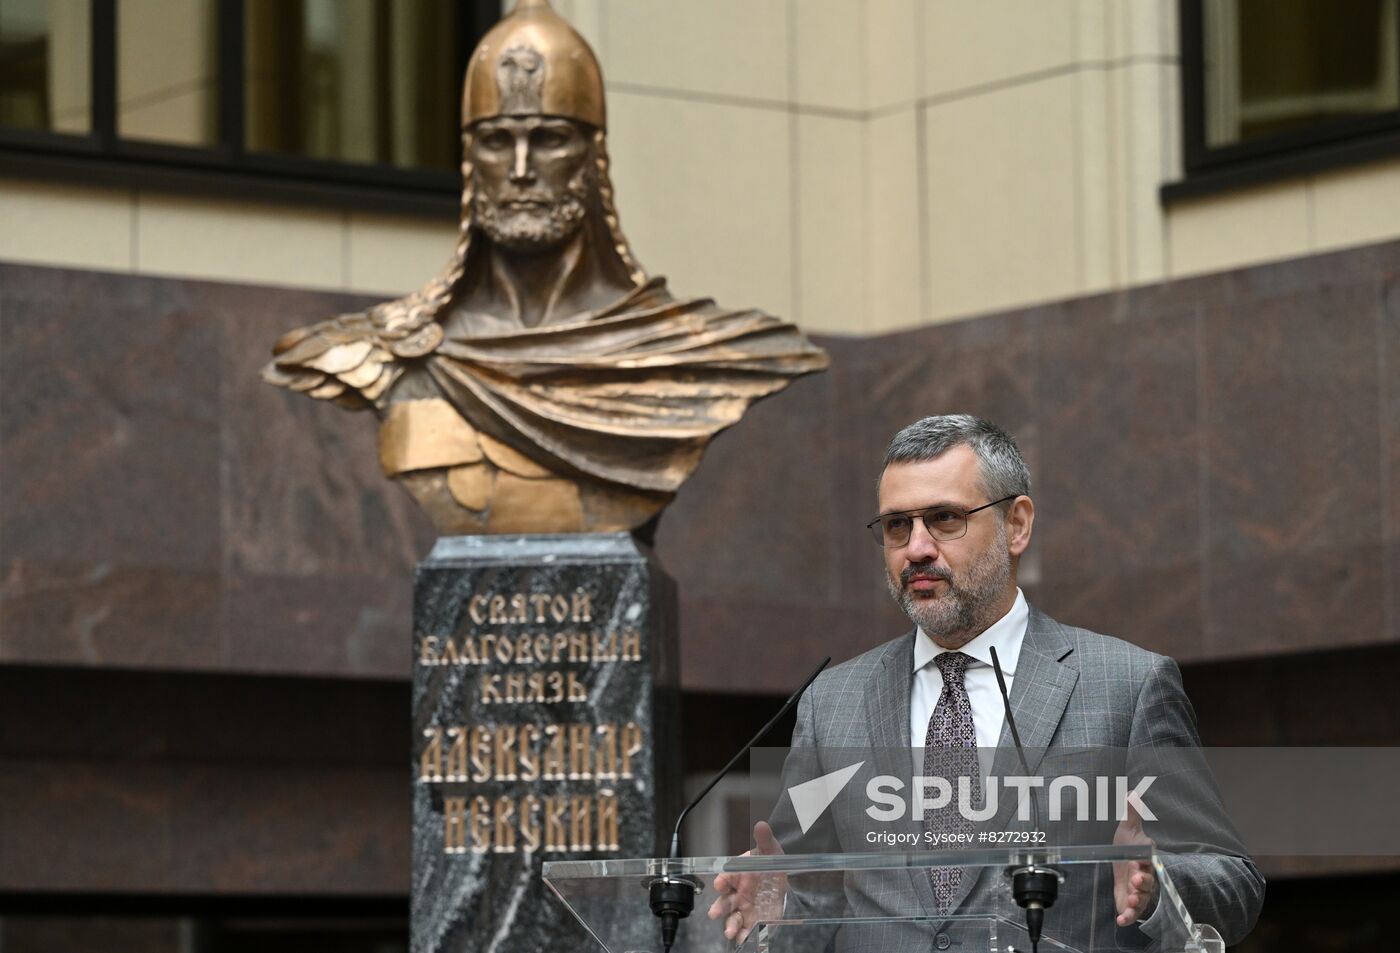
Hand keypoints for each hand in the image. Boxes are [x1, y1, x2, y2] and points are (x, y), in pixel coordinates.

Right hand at [707, 821, 786, 944]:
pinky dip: (747, 936)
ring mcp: (745, 908)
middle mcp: (737, 894)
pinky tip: (748, 940)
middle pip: (724, 902)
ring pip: (733, 918)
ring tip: (731, 933)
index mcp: (737, 875)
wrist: (783, 880)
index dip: (722, 881)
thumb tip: (761, 825)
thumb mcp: (770, 850)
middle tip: (714, 914)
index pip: (725, 878)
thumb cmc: (769, 864)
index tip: (720, 884)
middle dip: (719, 908)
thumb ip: (764, 839)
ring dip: (731, 926)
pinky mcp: (756, 920)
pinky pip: (750, 929)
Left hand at [1112, 801, 1156, 926]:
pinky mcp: (1130, 903)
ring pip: (1141, 897)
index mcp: (1144, 858)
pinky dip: (1127, 917)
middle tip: (1135, 879)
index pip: (1148, 859)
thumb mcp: (1127, 830)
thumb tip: (1133, 791)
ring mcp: (1138, 891)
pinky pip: (1132, 913)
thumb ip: (1131, 813)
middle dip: (1143, 881)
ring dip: (1136, 899)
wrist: (1123, 867)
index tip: (1138, 859)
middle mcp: (1144, 876)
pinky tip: (1120, 920)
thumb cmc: (1128, 848)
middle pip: (1148, 880)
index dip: (1144, 860)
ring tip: (1129, 898)